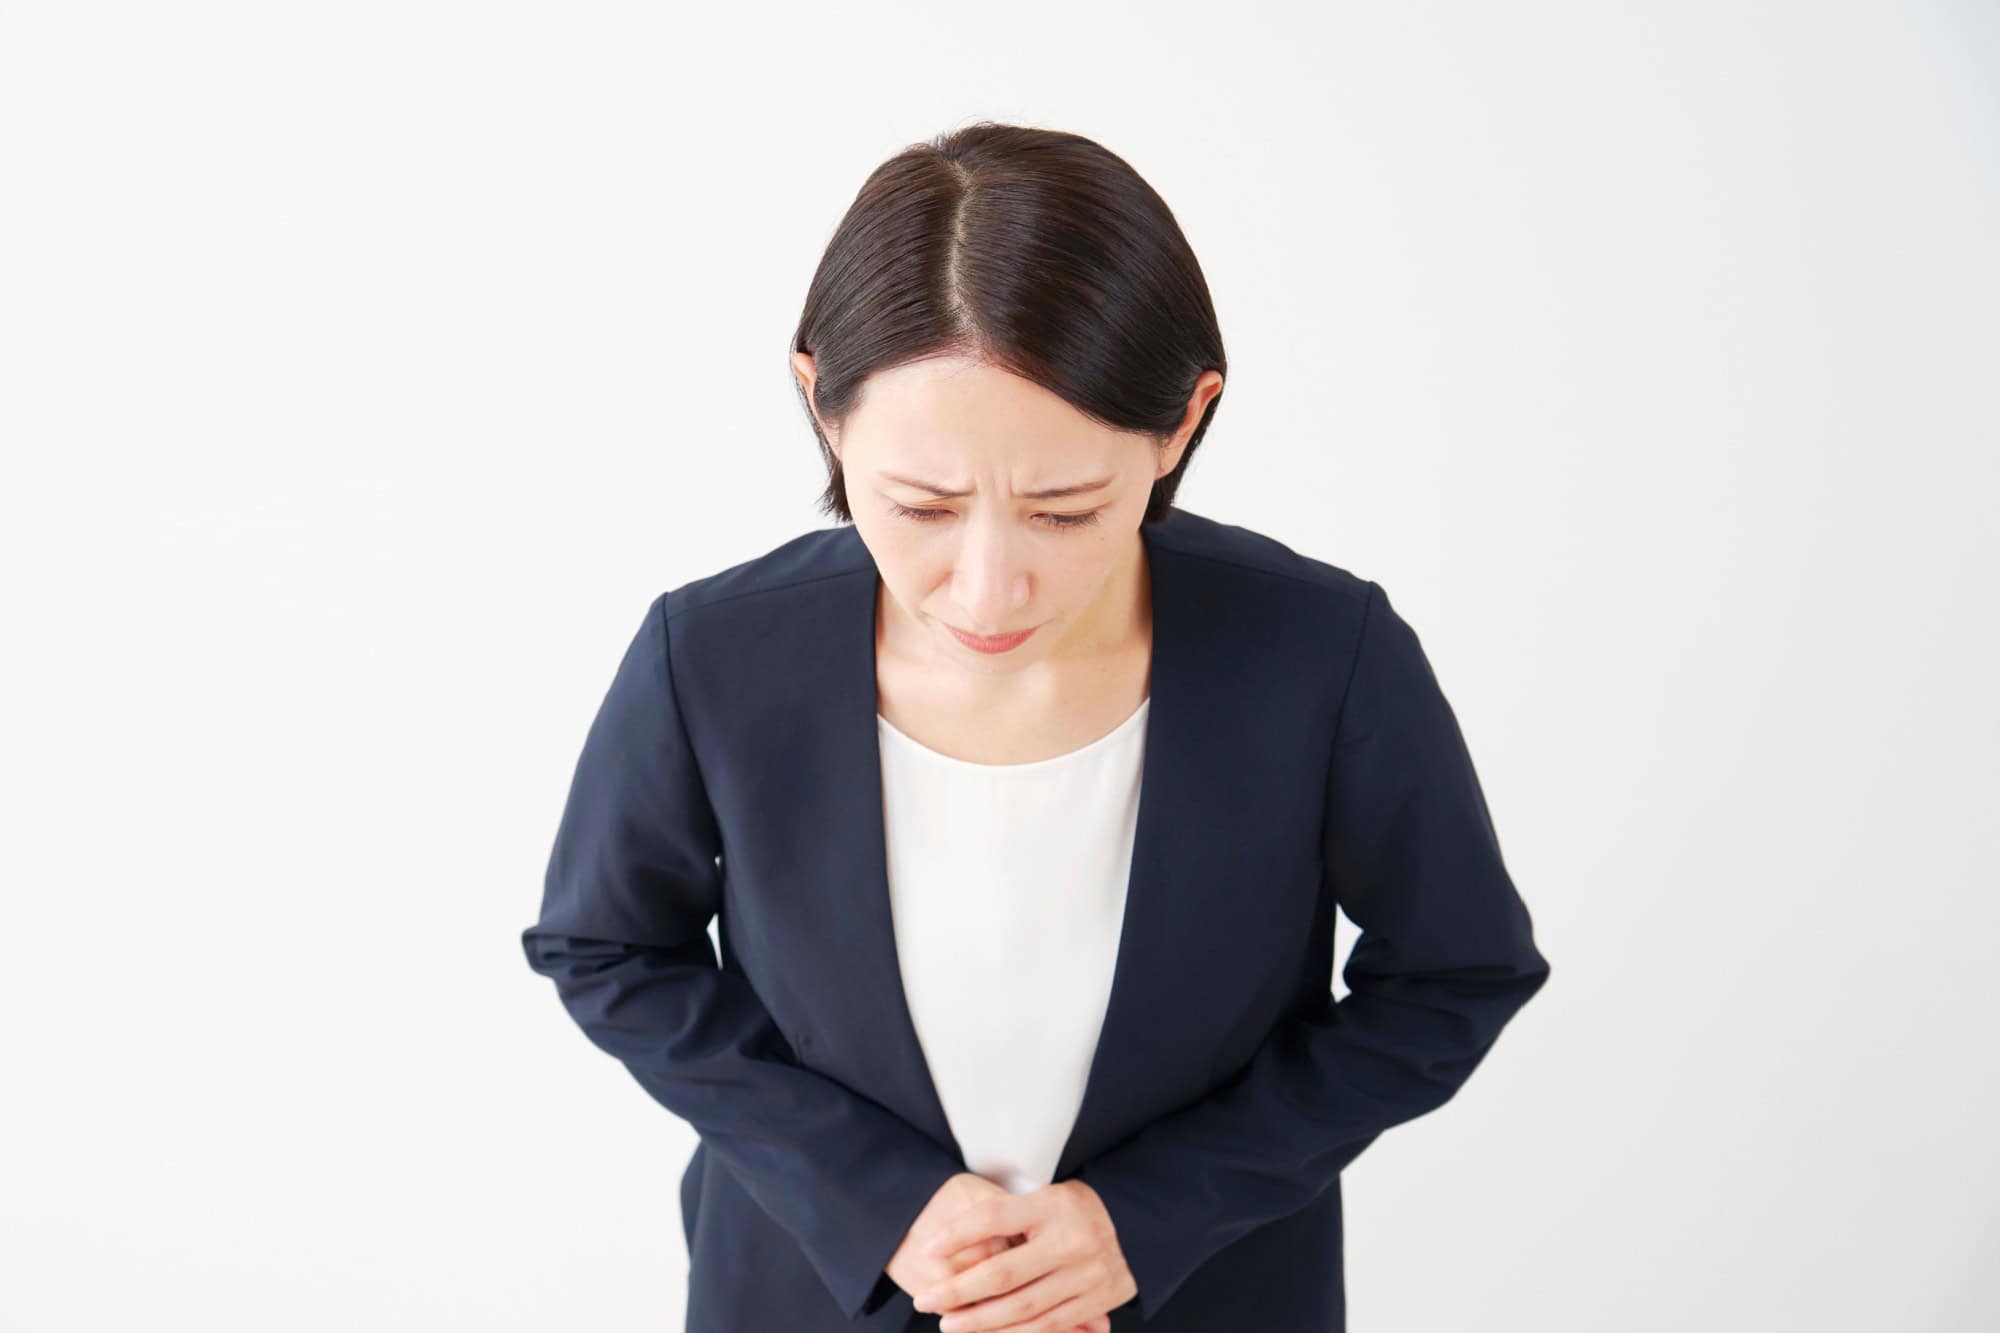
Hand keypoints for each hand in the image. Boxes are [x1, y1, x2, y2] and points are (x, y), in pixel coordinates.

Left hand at [905, 1179, 1134, 1331]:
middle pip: (1003, 1272)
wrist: (1139, 1227)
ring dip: (980, 1321)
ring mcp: (1086, 1274)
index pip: (994, 1218)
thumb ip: (1007, 1217)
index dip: (958, 1234)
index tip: (928, 1248)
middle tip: (926, 1301)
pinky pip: (1048, 1325)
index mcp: (1053, 1204)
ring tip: (949, 1325)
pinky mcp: (1098, 1300)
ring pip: (1022, 1307)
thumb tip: (948, 1243)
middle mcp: (1071, 1239)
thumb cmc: (1076, 1210)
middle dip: (959, 1291)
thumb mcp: (1046, 1198)